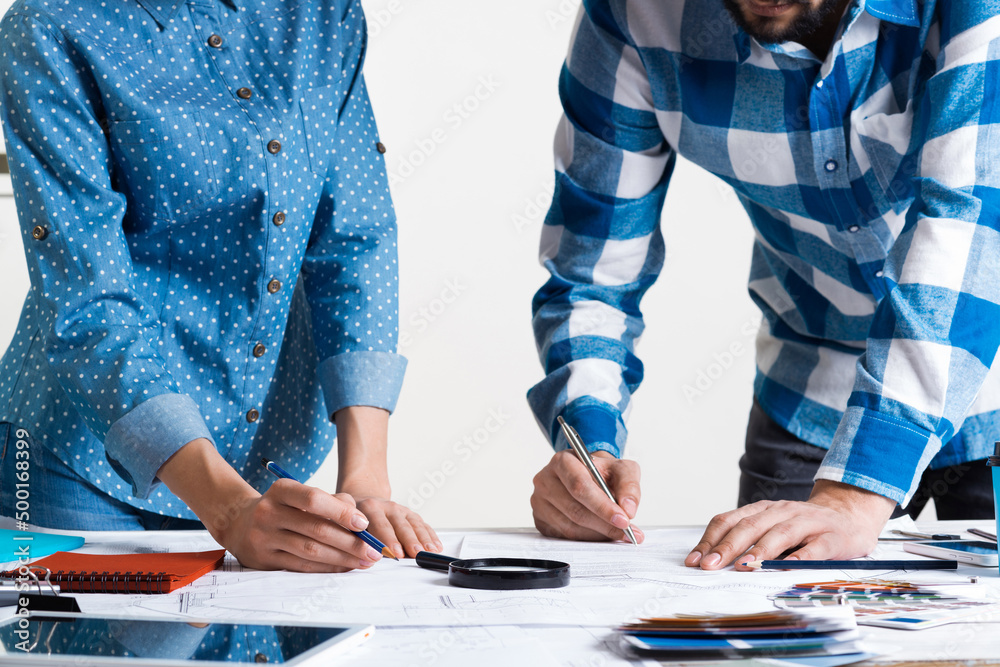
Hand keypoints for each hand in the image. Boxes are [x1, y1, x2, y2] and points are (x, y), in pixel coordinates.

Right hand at [157, 439, 384, 571]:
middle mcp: (268, 512)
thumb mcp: (299, 496)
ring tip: (364, 562)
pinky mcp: (263, 561)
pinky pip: (301, 566)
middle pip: (315, 529)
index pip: (313, 500)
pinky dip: (326, 568)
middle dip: (350, 542)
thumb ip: (330, 503)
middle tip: (374, 551)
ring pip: (310, 551)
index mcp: (280, 490)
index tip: (364, 524)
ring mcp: (263, 538)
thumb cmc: (282, 507)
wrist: (238, 523)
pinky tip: (344, 567)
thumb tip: (362, 523)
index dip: (341, 512)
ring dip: (342, 559)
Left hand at [346, 494, 441, 558]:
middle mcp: (387, 507)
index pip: (380, 525)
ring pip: (414, 524)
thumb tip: (360, 554)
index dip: (388, 539)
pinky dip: (431, 536)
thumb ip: (352, 536)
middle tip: (415, 554)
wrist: (363, 498)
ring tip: (429, 552)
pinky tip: (436, 546)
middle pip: (400, 525)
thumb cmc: (353, 518)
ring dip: (423, 539)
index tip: (394, 553)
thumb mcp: (345, 521)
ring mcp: (401, 510)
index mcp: (369, 508)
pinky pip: (423, 524)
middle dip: (409, 541)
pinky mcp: (410, 514)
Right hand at [531, 449, 643, 541]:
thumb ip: (629, 486)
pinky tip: (600, 534)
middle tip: (627, 532)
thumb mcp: (621, 469)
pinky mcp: (540, 519)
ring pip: (570, 527)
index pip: (580, 486)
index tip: (624, 520)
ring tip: (617, 534)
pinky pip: (564, 537)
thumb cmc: (602, 472)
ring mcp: (539, 501)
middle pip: (575, 510)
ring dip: (597, 534)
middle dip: (604, 525)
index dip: (602, 506)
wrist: (588, 475)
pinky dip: (586, 539)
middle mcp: (545, 480)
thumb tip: (628, 509)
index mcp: (563, 461)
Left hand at [685, 480, 895, 570]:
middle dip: (727, 546)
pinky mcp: (832, 537)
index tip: (694, 560)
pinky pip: (815, 547)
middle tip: (710, 566)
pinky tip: (788, 568)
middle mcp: (783, 511)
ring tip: (744, 566)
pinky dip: (801, 557)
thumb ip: (748, 539)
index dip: (710, 539)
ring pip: (781, 533)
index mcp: (763, 510)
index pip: (730, 520)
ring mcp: (808, 522)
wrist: (850, 515)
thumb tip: (710, 560)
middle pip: (750, 525)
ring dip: (761, 550)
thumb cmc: (803, 527)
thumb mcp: (772, 526)